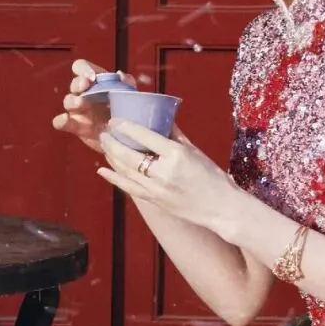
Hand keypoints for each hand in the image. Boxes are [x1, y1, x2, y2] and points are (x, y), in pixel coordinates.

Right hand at [51, 59, 137, 158]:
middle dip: (78, 83)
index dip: (84, 68)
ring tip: (81, 103)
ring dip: (73, 100)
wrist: (127, 138)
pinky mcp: (76, 127)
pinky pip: (63, 123)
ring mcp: (79, 111)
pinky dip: (61, 121)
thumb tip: (120, 75)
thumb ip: (127, 84)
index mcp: (95, 82)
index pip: (81, 68)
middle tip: (85, 85)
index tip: (92, 76)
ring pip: (68, 101)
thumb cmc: (125, 112)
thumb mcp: (129, 96)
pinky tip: (64, 119)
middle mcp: (84, 94)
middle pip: (74, 84)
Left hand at [96, 117, 241, 240]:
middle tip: (104, 132)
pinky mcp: (154, 200)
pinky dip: (114, 179)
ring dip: (111, 157)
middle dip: (112, 142)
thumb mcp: (195, 151)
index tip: (115, 120)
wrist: (221, 208)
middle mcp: (163, 172)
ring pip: (125, 171)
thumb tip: (161, 117)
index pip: (144, 136)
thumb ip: (175, 134)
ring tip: (104, 145)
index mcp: (176, 154)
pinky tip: (102, 170)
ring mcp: (157, 189)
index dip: (126, 127)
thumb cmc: (212, 177)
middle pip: (129, 155)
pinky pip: (129, 188)